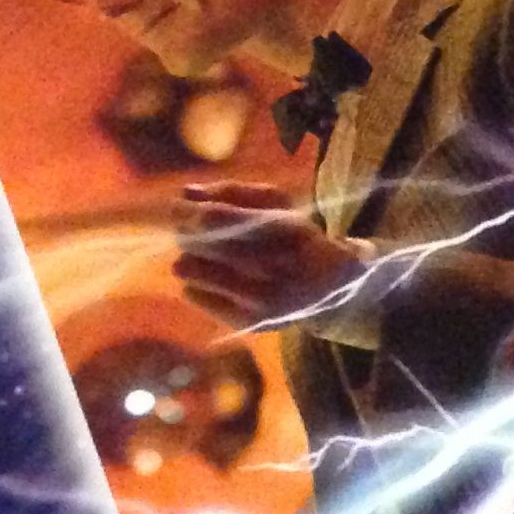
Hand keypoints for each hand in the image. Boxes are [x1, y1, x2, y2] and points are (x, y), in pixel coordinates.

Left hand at [172, 182, 368, 331]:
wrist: (332, 291)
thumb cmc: (296, 239)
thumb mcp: (278, 205)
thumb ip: (232, 192)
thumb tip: (185, 192)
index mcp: (285, 229)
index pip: (216, 217)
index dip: (190, 210)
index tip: (180, 206)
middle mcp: (276, 266)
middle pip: (199, 242)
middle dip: (185, 232)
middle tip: (186, 230)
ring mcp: (261, 298)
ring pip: (192, 270)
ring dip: (188, 258)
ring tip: (198, 256)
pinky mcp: (249, 321)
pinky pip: (195, 295)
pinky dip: (195, 284)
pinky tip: (210, 280)